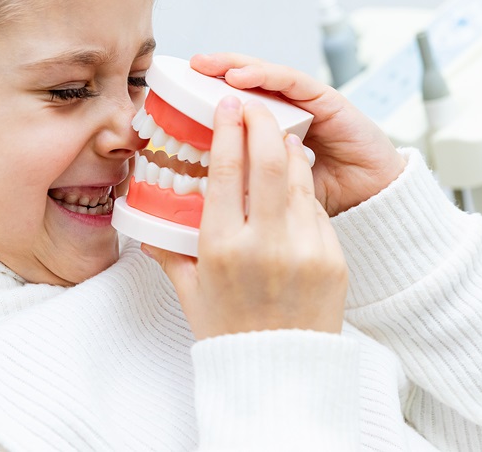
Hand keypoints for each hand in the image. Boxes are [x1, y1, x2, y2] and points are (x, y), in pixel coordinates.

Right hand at [143, 96, 346, 338]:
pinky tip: (295, 178)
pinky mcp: (333, 257)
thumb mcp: (190, 290)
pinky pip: (316, 209)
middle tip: (254, 106)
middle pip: (269, 160)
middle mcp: (265, 243)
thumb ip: (168, 251)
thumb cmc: (228, 332)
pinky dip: (303, 187)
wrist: (281, 376)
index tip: (227, 105)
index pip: (227, 170)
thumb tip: (147, 225)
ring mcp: (305, 248)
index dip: (228, 129)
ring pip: (299, 178)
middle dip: (262, 122)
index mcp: (223, 247)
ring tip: (277, 134)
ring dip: (287, 149)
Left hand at [191, 52, 404, 216]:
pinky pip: (292, 82)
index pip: (231, 110)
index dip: (203, 100)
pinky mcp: (326, 100)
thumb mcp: (268, 195)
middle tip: (187, 67)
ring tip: (207, 65)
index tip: (171, 98)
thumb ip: (239, 188)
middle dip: (213, 74)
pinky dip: (265, 75)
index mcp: (265, 135)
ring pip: (263, 77)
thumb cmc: (322, 200)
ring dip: (233, 66)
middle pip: (243, 87)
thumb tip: (185, 204)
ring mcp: (304, 104)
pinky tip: (240, 76)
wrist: (373, 202)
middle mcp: (283, 112)